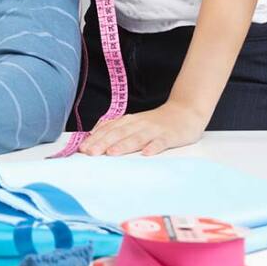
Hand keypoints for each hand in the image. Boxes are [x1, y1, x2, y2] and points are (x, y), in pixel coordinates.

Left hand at [78, 100, 208, 156]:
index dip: (95, 138)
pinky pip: (161, 142)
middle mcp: (139, 124)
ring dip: (124, 145)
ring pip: (137, 137)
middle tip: (90, 153)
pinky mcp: (169, 136)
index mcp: (128, 122)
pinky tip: (147, 154)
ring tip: (112, 153)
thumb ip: (116, 129)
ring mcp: (154, 130)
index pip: (109, 129)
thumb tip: (93, 136)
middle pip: (119, 133)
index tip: (82, 148)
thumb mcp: (133, 123)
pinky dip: (154, 147)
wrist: (185, 111)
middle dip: (103, 143)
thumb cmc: (155, 122)